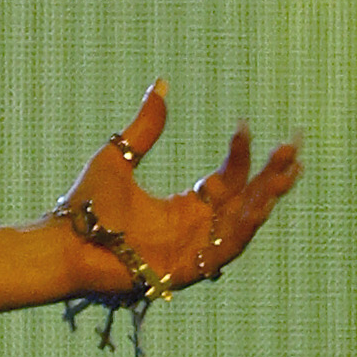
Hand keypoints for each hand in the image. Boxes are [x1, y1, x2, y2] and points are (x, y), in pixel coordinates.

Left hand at [51, 81, 303, 301]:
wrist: (62, 244)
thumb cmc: (84, 207)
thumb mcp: (118, 158)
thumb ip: (145, 127)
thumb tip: (161, 85)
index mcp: (185, 207)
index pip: (227, 178)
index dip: (240, 153)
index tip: (243, 124)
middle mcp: (195, 229)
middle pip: (247, 201)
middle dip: (272, 175)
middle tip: (294, 147)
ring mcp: (193, 251)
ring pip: (243, 225)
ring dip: (265, 200)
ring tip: (285, 172)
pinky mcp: (186, 270)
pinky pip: (224, 251)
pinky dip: (243, 229)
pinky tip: (257, 206)